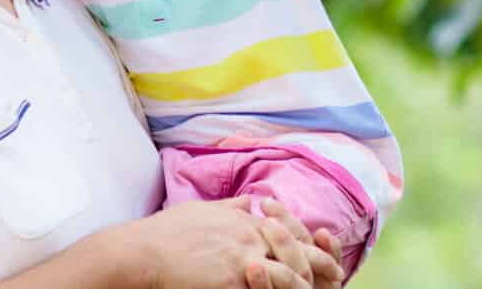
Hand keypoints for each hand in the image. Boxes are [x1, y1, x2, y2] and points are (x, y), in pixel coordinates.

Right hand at [132, 197, 340, 288]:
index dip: (310, 243)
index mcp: (246, 219)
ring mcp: (245, 256)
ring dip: (303, 285)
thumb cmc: (167, 232)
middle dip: (321, 265)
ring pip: (291, 274)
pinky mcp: (236, 277)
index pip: (290, 230)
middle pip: (299, 249)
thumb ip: (231, 206)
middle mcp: (251, 234)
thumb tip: (248, 201)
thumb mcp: (204, 209)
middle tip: (336, 277)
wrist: (144, 251)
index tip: (321, 253)